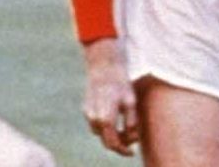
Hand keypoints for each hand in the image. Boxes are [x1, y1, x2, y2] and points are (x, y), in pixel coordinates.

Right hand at [82, 38, 139, 155]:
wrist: (103, 65)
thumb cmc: (120, 83)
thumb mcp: (131, 103)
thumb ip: (131, 123)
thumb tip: (132, 139)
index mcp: (106, 119)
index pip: (113, 144)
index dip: (123, 151)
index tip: (131, 153)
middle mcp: (94, 119)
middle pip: (105, 141)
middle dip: (118, 144)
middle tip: (130, 143)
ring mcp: (88, 114)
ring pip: (100, 133)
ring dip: (110, 135)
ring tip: (123, 129)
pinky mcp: (86, 108)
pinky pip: (95, 124)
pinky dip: (104, 126)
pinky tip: (114, 119)